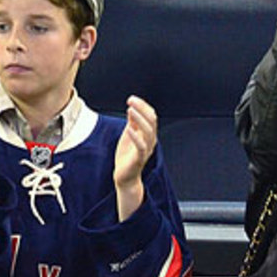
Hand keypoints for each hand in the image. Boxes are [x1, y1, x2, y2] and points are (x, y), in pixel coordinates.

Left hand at [113, 95, 156, 220]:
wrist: (125, 177)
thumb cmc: (127, 157)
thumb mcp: (129, 136)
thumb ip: (132, 124)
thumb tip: (132, 109)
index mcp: (148, 134)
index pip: (151, 116)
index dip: (143, 106)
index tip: (132, 99)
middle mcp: (150, 141)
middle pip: (152, 121)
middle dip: (142, 109)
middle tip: (131, 100)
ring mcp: (146, 150)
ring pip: (149, 132)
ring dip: (140, 119)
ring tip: (130, 109)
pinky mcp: (139, 159)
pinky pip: (141, 146)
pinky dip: (136, 137)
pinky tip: (129, 129)